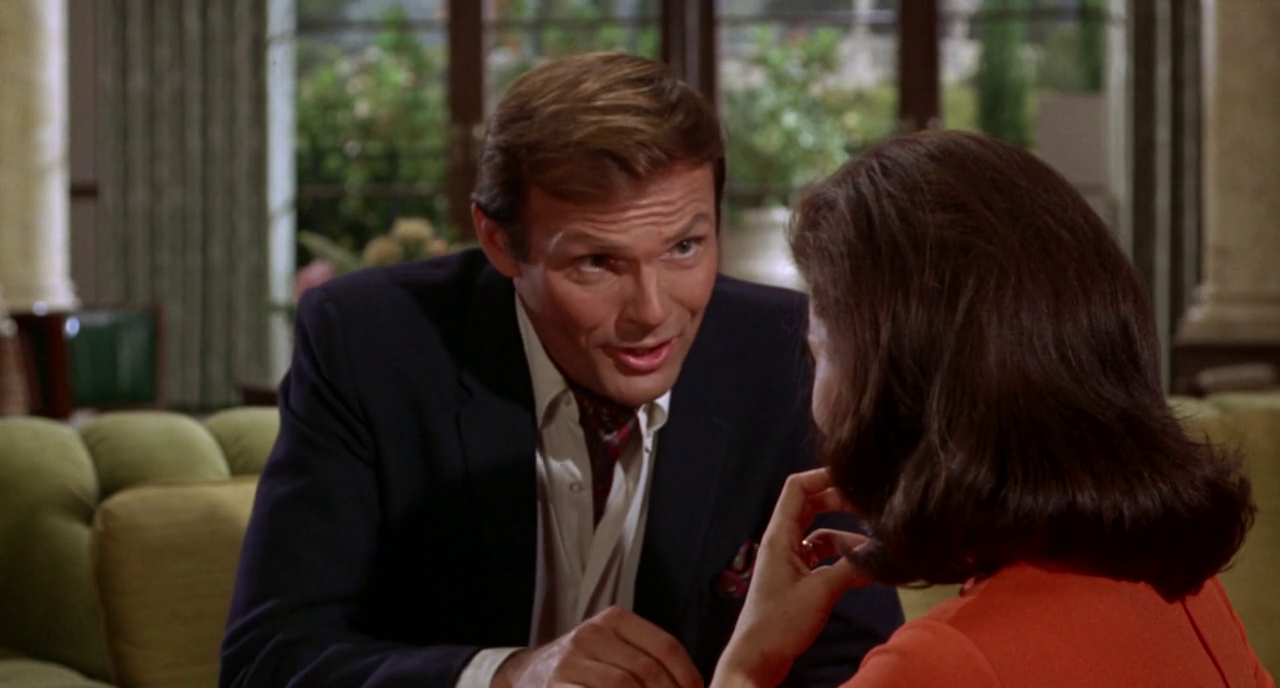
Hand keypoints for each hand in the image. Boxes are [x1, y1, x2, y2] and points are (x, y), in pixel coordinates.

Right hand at [494, 606, 703, 687]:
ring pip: (624, 686)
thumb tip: (692, 686)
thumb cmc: (581, 666)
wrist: (526, 675)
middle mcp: (591, 635)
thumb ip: (647, 659)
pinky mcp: (557, 687)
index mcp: (614, 620)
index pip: (665, 646)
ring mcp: (570, 662)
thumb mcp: (612, 647)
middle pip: (647, 670)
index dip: (687, 676)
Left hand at [712, 469, 869, 687]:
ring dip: (846, 538)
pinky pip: (822, 558)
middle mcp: (782, 543)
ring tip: (874, 549)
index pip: (797, 488)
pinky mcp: (796, 580)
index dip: (823, 477)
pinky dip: (842, 560)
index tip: (852, 478)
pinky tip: (863, 571)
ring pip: (820, 534)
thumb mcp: (820, 591)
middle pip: (811, 506)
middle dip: (840, 503)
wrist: (758, 658)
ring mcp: (789, 561)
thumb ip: (851, 568)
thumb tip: (881, 553)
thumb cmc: (778, 624)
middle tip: (869, 509)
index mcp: (779, 536)